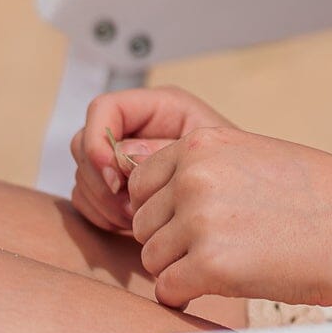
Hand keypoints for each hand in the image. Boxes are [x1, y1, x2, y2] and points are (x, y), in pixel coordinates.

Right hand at [69, 86, 235, 234]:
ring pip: (83, 175)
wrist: (248, 202)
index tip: (115, 177)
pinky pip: (86, 199)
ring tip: (138, 220)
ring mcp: (121, 159)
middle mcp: (135, 128)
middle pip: (84, 144)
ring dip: (103, 203)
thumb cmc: (240, 171)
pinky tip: (130, 225)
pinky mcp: (115, 188)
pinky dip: (102, 215)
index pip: (104, 108)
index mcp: (159, 107)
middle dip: (102, 181)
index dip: (98, 140)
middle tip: (132, 209)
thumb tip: (121, 157)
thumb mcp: (209, 154)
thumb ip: (165, 151)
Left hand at [126, 124, 331, 309]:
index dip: (164, 208)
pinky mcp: (209, 265)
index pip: (141, 182)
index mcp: (203, 143)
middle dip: (171, 240)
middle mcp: (195, 176)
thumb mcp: (255, 156)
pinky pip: (168, 289)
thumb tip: (161, 192)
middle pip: (143, 223)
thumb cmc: (318, 197)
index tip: (195, 221)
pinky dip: (187, 295)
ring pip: (153, 258)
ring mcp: (199, 219)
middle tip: (218, 246)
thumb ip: (206, 166)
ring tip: (229, 263)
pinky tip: (223, 286)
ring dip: (180, 268)